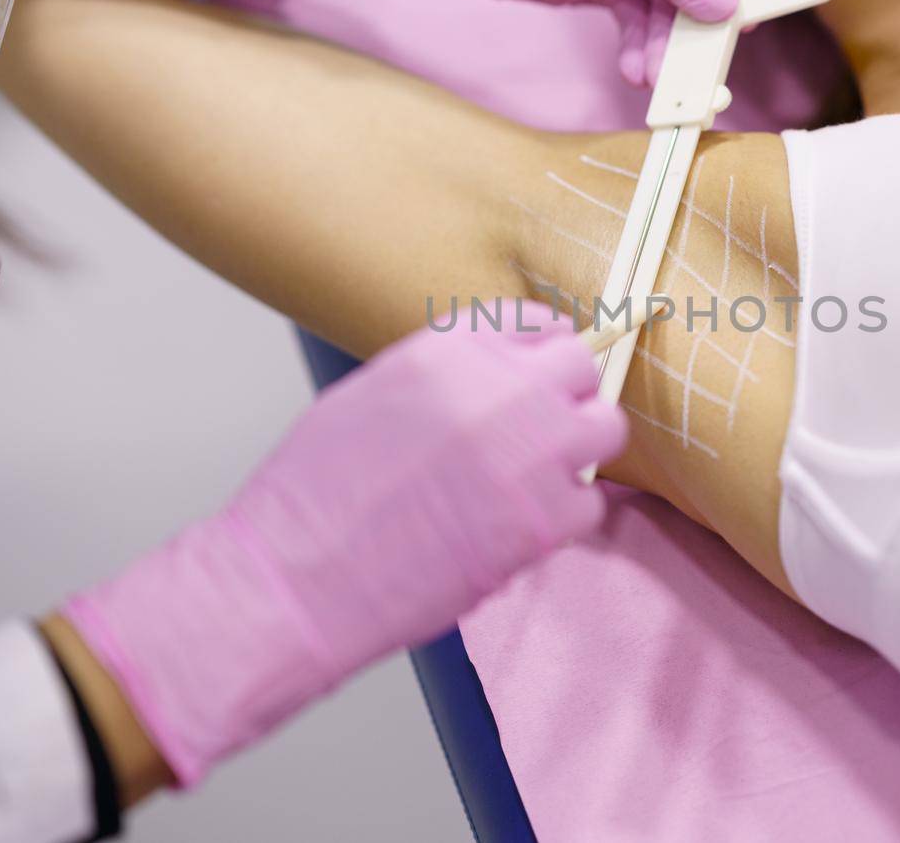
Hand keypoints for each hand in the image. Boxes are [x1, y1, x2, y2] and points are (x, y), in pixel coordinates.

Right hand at [62, 305, 625, 786]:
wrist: (296, 578)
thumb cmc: (314, 495)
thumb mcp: (372, 395)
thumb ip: (444, 376)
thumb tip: (499, 377)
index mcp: (447, 350)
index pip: (536, 321)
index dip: (541, 353)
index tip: (538, 378)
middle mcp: (496, 388)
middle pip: (581, 367)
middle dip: (567, 398)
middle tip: (540, 434)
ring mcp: (526, 452)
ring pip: (603, 430)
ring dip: (576, 453)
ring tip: (533, 481)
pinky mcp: (540, 520)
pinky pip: (588, 504)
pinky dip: (562, 518)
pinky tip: (518, 528)